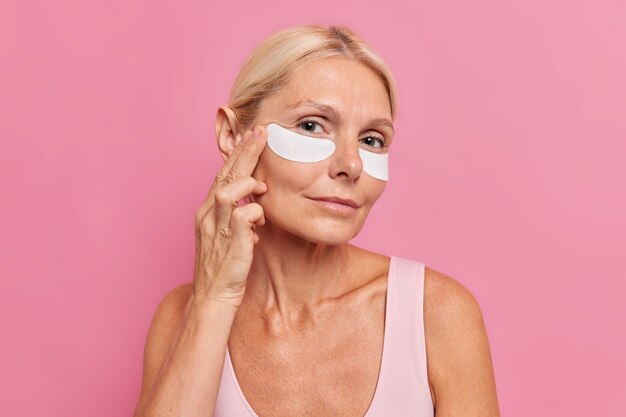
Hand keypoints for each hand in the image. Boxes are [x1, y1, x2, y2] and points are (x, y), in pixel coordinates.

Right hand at [191, 125, 267, 308]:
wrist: (213, 297)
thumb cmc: (224, 268)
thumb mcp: (230, 236)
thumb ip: (240, 218)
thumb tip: (255, 208)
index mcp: (208, 211)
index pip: (222, 175)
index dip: (237, 155)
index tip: (250, 137)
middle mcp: (208, 214)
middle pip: (226, 175)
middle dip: (244, 152)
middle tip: (260, 132)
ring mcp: (216, 227)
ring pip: (229, 190)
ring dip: (248, 182)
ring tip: (261, 185)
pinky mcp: (230, 242)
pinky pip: (243, 216)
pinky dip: (254, 212)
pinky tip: (260, 219)